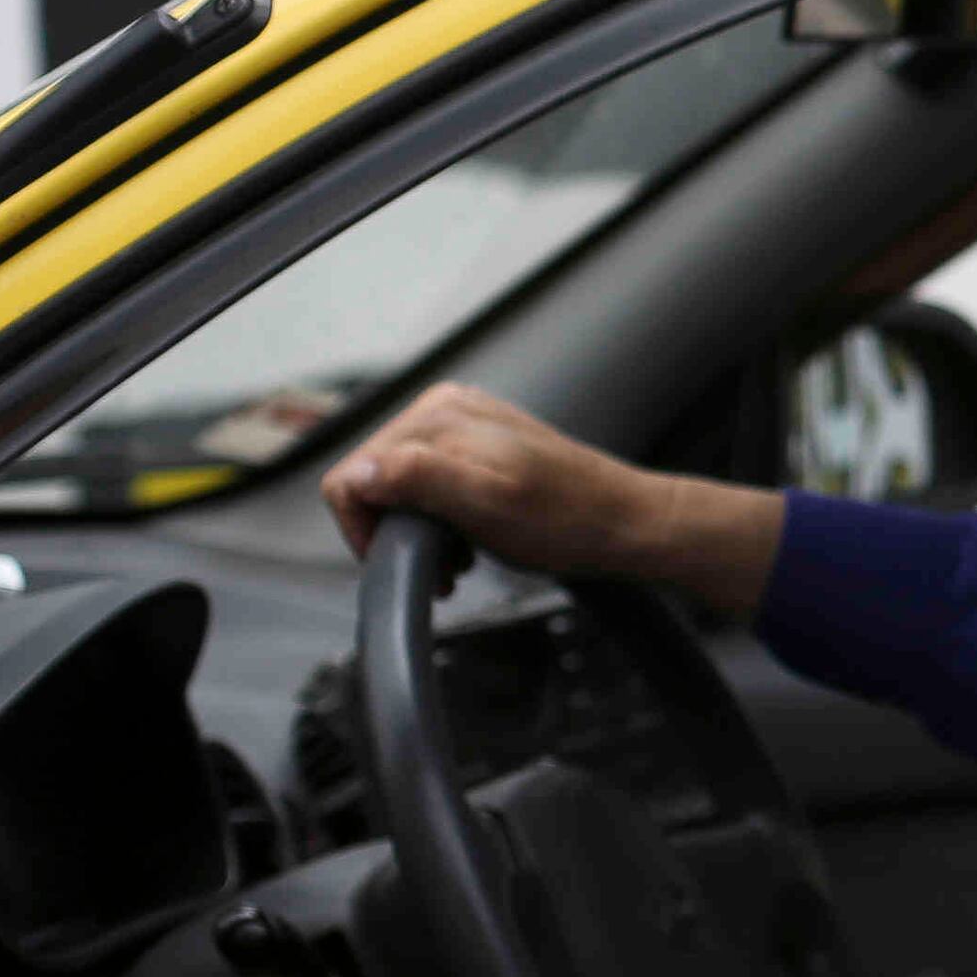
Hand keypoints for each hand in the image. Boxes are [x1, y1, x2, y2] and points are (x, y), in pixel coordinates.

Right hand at [323, 382, 782, 617]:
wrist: (624, 523)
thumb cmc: (567, 520)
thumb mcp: (490, 505)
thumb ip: (423, 480)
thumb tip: (364, 472)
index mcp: (438, 418)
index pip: (351, 475)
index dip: (364, 530)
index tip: (400, 560)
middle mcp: (445, 411)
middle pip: (371, 482)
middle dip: (394, 532)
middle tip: (440, 566)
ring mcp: (463, 427)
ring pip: (396, 487)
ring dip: (416, 532)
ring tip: (457, 558)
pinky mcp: (479, 447)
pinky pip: (427, 485)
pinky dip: (437, 522)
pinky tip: (466, 542)